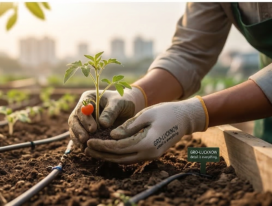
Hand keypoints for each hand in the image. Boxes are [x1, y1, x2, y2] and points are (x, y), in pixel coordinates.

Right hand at [67, 88, 144, 147]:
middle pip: (74, 120)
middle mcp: (82, 110)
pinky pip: (80, 138)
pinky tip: (88, 150)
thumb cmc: (123, 101)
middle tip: (85, 140)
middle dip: (78, 131)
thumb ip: (110, 112)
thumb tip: (102, 124)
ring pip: (75, 130)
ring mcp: (83, 121)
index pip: (81, 109)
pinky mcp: (86, 131)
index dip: (85, 120)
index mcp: (88, 99)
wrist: (127, 108)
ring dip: (78, 139)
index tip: (93, 129)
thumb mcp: (119, 103)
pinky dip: (83, 144)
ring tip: (86, 147)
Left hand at [86, 97, 205, 163]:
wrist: (185, 118)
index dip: (103, 145)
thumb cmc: (166, 111)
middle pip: (120, 158)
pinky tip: (109, 150)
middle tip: (86, 148)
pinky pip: (131, 157)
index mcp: (147, 143)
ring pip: (125, 160)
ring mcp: (151, 155)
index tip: (89, 141)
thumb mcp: (146, 114)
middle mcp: (149, 153)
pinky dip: (119, 154)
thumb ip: (129, 126)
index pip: (119, 147)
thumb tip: (112, 136)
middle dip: (102, 153)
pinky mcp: (151, 154)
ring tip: (94, 150)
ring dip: (109, 156)